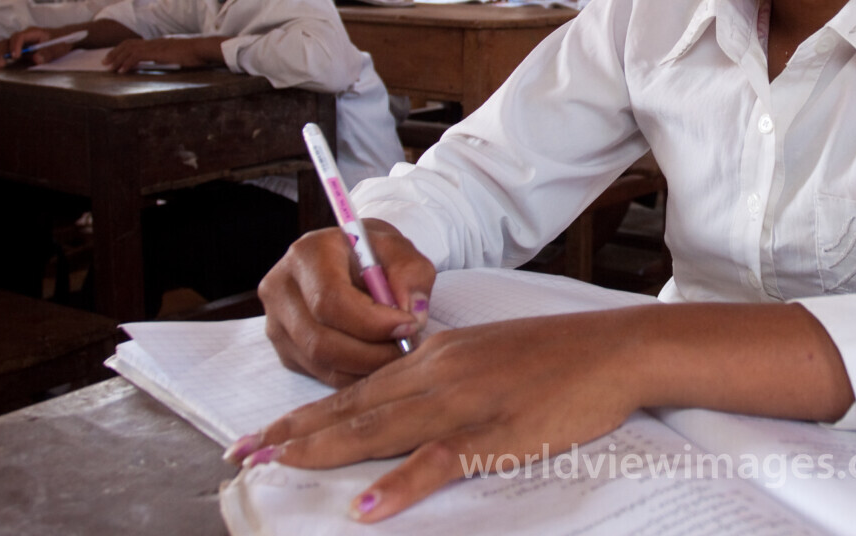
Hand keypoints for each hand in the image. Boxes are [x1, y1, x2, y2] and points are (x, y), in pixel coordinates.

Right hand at [0, 27, 58, 67]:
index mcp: (33, 33)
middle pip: (7, 42)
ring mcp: (16, 42)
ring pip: (0, 46)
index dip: (16, 46)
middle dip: (1, 53)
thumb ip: (48, 53)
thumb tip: (36, 59)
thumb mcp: (58, 48)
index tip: (15, 56)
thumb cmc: (60, 42)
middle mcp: (21, 36)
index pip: (20, 37)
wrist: (62, 39)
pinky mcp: (13, 48)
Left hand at [102, 35, 221, 72]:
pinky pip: (136, 57)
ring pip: (129, 49)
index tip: (116, 58)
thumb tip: (172, 60)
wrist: (204, 48)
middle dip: (115, 53)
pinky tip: (122, 71)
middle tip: (105, 62)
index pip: (137, 43)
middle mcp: (155, 42)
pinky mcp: (157, 52)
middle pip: (128, 44)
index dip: (124, 50)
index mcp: (160, 42)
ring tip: (109, 67)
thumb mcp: (182, 54)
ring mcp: (155, 46)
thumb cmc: (198, 53)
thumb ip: (173, 56)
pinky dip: (127, 63)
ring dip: (117, 59)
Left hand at [234, 309, 641, 522]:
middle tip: (244, 453)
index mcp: (435, 356)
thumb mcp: (487, 355)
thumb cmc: (556, 356)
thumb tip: (405, 401)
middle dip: (295, 432)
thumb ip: (443, 375)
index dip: (307, 412)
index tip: (264, 431)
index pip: (358, 387)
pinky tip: (370, 506)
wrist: (611, 350)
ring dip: (325, 450)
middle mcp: (438, 374)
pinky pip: (438, 462)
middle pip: (354, 408)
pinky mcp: (494, 433)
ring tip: (279, 467)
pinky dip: (401, 485)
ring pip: (381, 429)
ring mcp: (463, 403)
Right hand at [257, 221, 435, 387]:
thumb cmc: (373, 253)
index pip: (330, 300)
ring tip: (398, 351)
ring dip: (366, 367)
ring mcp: (277, 322)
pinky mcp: (285, 348)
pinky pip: (320, 373)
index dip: (372, 322)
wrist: (348, 259)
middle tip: (408, 347)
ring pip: (320, 362)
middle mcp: (281, 288)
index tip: (409, 326)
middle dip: (372, 353)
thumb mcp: (399, 249)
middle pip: (320, 340)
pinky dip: (356, 374)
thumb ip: (411, 274)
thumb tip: (413, 314)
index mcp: (307, 254)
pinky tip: (379, 360)